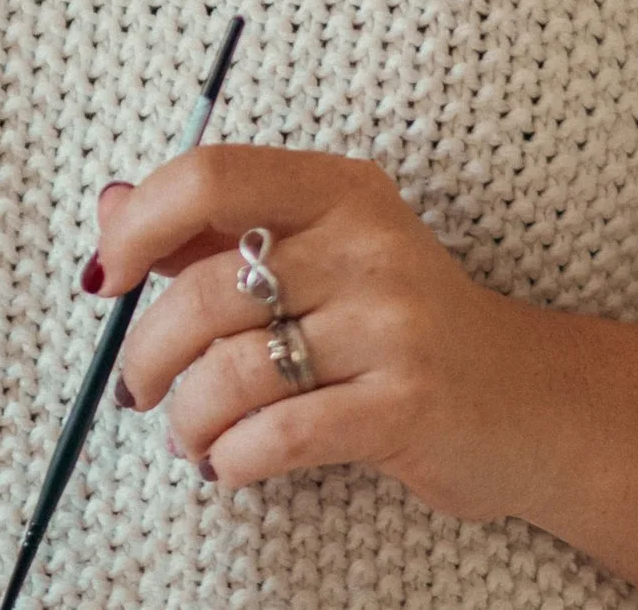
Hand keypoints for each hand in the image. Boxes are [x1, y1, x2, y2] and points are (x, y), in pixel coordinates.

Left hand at [91, 144, 544, 522]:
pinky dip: (234, 456)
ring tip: (186, 434)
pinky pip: (282, 433)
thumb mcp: (316, 251)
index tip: (108, 276)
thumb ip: (211, 229)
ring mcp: (392, 325)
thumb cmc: (397, 323)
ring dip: (188, 414)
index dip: (140, 224)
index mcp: (336, 188)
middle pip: (208, 288)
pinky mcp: (408, 405)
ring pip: (236, 368)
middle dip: (150, 349)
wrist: (529, 401)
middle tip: (136, 385)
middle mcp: (366, 243)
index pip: (210, 175)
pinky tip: (227, 462)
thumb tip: (110, 208)